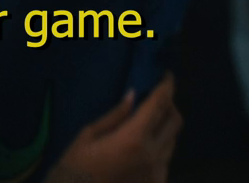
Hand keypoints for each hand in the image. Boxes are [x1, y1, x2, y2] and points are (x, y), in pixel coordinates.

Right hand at [48, 73, 181, 182]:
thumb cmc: (74, 168)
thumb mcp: (88, 135)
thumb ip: (116, 115)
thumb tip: (134, 95)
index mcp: (134, 138)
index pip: (159, 104)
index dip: (166, 86)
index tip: (167, 75)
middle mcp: (152, 155)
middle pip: (174, 121)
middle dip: (169, 104)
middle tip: (155, 98)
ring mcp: (157, 173)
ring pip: (173, 140)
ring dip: (164, 127)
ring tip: (146, 121)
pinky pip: (165, 160)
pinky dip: (159, 147)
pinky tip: (141, 147)